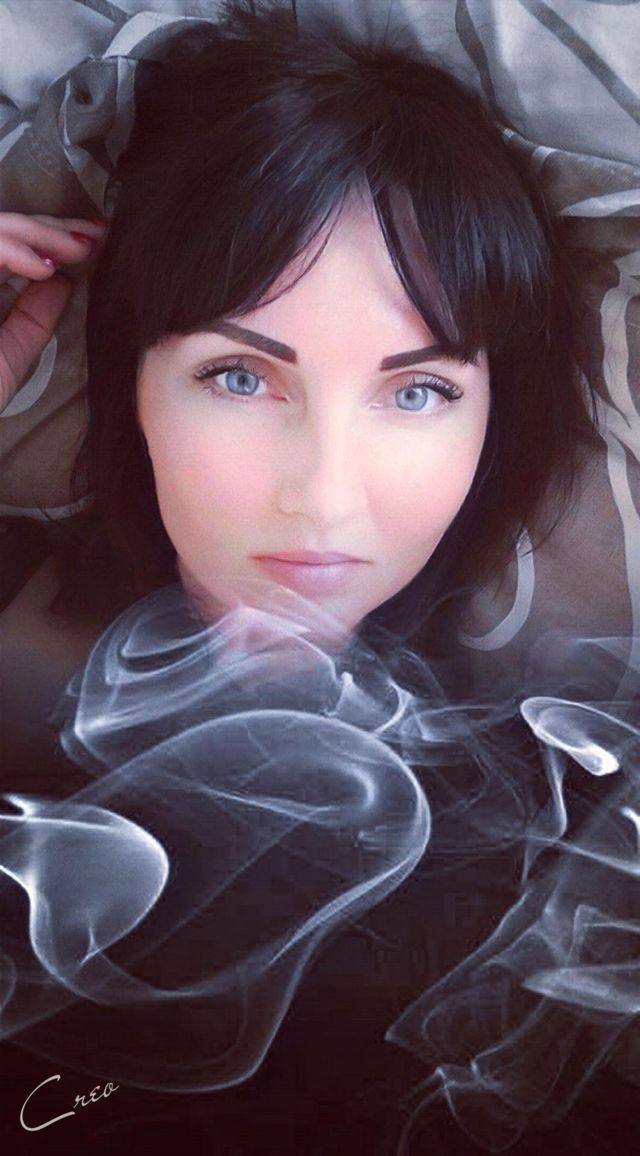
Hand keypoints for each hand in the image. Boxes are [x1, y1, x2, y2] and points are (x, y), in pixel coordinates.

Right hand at [0, 213, 106, 412]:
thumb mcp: (12, 353)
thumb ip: (34, 316)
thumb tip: (63, 280)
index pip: (11, 245)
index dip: (52, 237)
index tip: (95, 239)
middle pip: (3, 228)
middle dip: (54, 227)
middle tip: (97, 233)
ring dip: (39, 234)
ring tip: (79, 250)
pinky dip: (12, 251)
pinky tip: (45, 268)